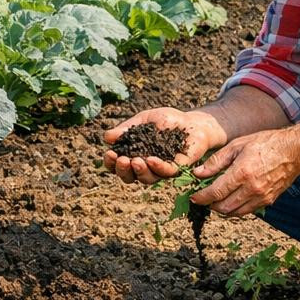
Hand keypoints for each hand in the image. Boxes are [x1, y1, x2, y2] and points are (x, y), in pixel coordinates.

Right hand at [102, 107, 225, 184]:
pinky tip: (150, 159)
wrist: (192, 121)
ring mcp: (163, 169)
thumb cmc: (168, 121)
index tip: (109, 153)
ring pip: (147, 179)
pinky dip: (158, 167)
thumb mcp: (144, 120)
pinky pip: (167, 172)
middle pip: (130, 177)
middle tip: (121, 159)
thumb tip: (107, 136)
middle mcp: (147, 167)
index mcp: (135, 156)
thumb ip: (127, 129)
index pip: (119, 165)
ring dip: (139, 171)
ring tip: (134, 160)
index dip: (111, 163)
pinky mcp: (179, 168)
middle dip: (122, 170)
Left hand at [188, 128, 299, 217]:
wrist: (293, 151)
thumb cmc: (265, 144)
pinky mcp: (268, 201)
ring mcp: (261, 197)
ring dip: (222, 209)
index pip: (215, 192)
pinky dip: (236, 209)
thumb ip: (216, 161)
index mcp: (242, 173)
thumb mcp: (237, 146)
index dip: (202, 197)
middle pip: (223, 207)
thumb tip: (198, 173)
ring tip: (217, 199)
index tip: (194, 197)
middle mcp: (252, 189)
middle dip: (210, 204)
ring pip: (235, 213)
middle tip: (204, 197)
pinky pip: (247, 211)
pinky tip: (233, 198)